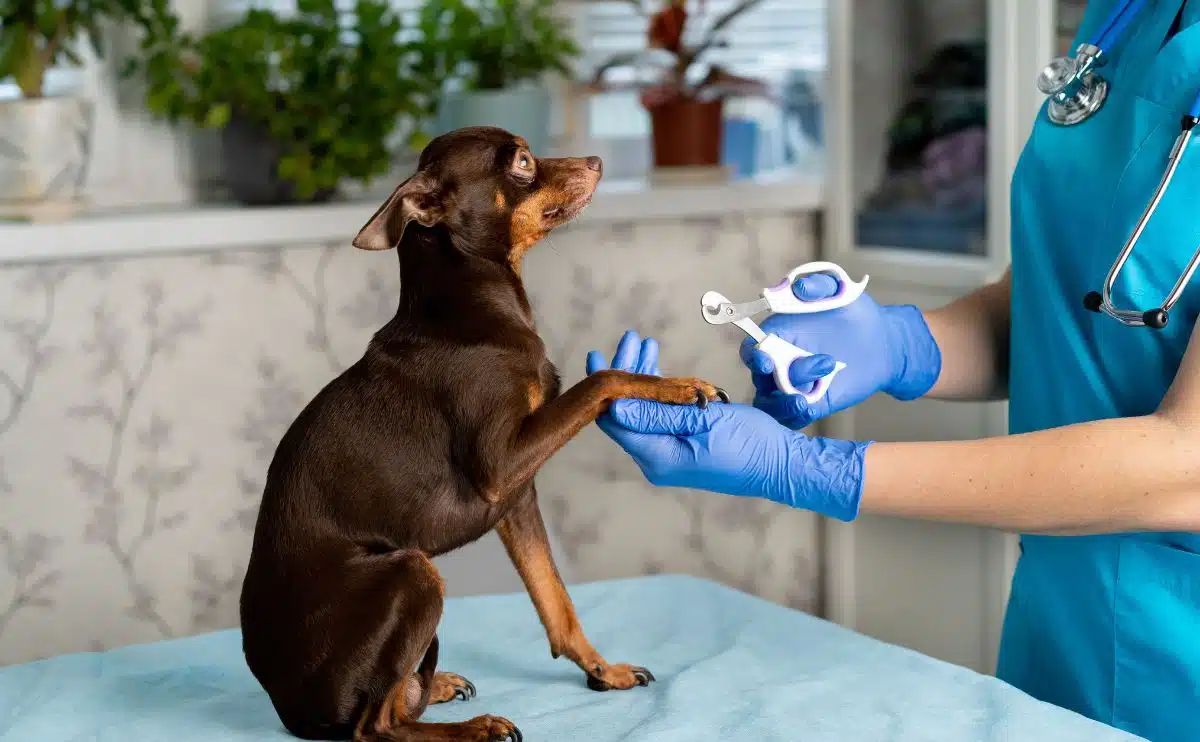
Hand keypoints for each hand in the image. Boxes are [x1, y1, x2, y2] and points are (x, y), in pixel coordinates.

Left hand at [587, 331, 868, 520]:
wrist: (780, 466)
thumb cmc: (750, 443)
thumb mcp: (704, 420)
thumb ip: (658, 413)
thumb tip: (614, 406)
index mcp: (658, 456)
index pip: (614, 419)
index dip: (605, 385)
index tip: (599, 354)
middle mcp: (656, 459)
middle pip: (625, 413)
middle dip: (625, 372)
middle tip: (631, 340)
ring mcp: (667, 455)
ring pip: (642, 411)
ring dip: (643, 377)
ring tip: (645, 344)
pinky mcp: (679, 448)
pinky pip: (657, 417)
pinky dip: (658, 391)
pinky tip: (659, 367)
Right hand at [742, 273, 940, 429]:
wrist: (882, 340)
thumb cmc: (853, 312)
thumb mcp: (839, 290)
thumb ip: (818, 284)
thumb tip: (797, 287)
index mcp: (777, 335)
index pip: (751, 349)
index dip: (752, 356)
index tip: (765, 360)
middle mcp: (780, 362)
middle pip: (760, 379)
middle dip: (777, 378)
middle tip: (820, 364)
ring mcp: (795, 385)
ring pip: (772, 402)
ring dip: (785, 400)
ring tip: (817, 385)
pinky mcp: (812, 403)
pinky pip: (792, 417)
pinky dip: (795, 414)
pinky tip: (809, 404)